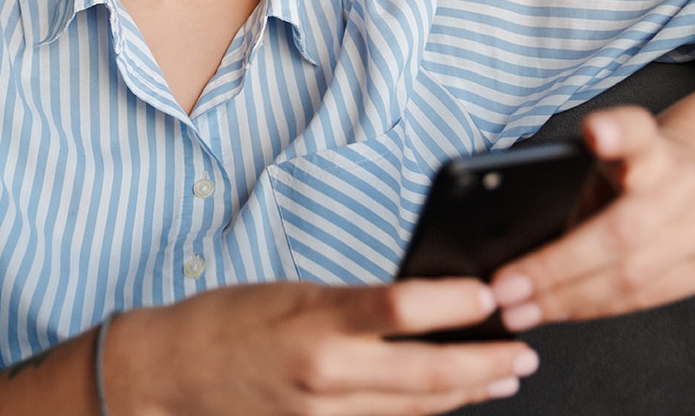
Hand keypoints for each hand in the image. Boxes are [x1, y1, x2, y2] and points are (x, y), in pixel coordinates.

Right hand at [105, 278, 538, 415]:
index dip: (458, 304)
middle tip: (524, 351)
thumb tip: (418, 303)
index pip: (403, 308)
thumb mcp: (290, 291)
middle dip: (487, 363)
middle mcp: (325, 371)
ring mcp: (325, 411)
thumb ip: (352, 303)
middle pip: (428, 374)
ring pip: (417, 408)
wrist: (171, 372)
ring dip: (469, 392)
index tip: (491, 293)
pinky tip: (450, 399)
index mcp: (314, 321)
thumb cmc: (224, 320)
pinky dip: (426, 410)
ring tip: (505, 376)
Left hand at [491, 105, 694, 329]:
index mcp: (651, 146)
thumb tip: (499, 232)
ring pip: (629, 277)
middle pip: (619, 232)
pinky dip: (590, 309)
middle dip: (553, 268)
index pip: (638, 131)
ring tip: (518, 309)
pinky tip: (555, 311)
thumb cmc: (628, 173)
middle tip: (504, 287)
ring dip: (565, 300)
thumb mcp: (599, 162)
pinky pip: (642, 299)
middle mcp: (683, 182)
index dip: (618, 132)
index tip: (595, 132)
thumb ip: (565, 183)